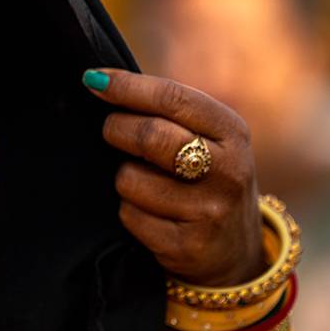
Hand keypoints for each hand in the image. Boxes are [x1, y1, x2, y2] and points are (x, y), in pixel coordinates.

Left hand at [83, 69, 262, 285]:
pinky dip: (128, 210)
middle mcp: (228, 170)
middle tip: (111, 131)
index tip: (94, 79)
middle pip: (150, 136)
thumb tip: (100, 82)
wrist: (235, 251)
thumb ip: (168, 113)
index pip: (173, 99)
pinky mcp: (187, 246)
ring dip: (124, 178)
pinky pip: (129, 215)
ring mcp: (209, 211)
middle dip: (116, 129)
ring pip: (131, 179)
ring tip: (145, 183)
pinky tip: (150, 214)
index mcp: (232, 132)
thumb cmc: (207, 178)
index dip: (128, 87)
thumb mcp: (209, 139)